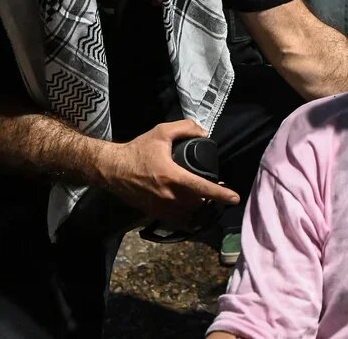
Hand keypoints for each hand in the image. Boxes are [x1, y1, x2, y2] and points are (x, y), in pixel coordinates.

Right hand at [100, 119, 238, 225]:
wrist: (112, 169)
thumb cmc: (137, 150)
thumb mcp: (161, 132)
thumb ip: (185, 128)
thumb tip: (205, 133)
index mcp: (172, 177)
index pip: (202, 189)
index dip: (221, 194)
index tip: (235, 198)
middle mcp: (168, 196)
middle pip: (198, 204)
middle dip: (210, 199)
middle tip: (215, 189)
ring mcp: (160, 208)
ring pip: (189, 215)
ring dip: (199, 208)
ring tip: (204, 198)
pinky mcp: (154, 213)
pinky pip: (176, 220)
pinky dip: (186, 215)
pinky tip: (189, 206)